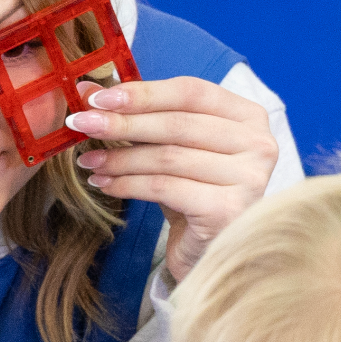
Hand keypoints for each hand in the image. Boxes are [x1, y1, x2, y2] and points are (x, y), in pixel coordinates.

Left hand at [67, 76, 278, 281]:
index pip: (191, 92)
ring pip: (168, 157)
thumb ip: (143, 116)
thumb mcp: (171, 148)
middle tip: (81, 123)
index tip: (96, 95)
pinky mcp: (229, 210)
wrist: (207, 253)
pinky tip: (105, 184)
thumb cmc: (190, 194)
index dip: (142, 92)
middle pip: (178, 124)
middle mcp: (259, 144)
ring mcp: (249, 178)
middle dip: (123, 123)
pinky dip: (128, 184)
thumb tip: (86, 87)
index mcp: (249, 117)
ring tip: (89, 161)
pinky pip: (165, 188)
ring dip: (120, 157)